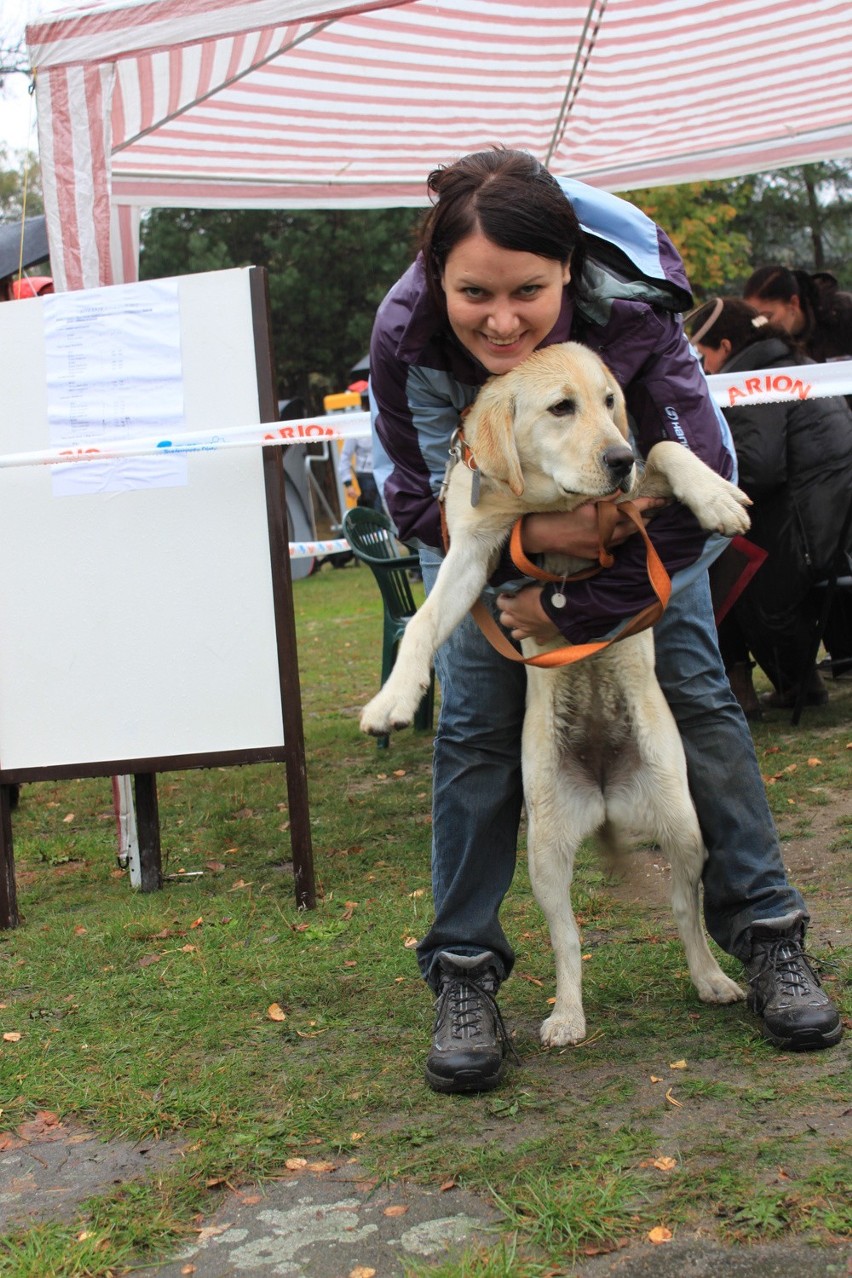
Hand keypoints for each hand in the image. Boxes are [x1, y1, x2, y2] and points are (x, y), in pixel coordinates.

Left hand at [496, 586, 560, 643]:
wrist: (558, 609)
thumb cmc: (543, 595)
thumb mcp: (529, 586)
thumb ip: (522, 588)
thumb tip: (519, 586)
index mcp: (512, 607)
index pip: (500, 603)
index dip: (502, 598)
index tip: (508, 594)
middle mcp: (517, 621)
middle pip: (504, 620)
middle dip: (507, 614)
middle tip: (514, 609)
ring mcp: (528, 631)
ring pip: (515, 634)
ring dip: (517, 629)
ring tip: (522, 623)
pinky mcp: (541, 636)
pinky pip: (537, 641)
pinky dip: (538, 637)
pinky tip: (540, 633)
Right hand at [522, 496, 666, 558]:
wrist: (542, 535)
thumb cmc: (559, 514)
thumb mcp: (581, 500)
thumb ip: (604, 496)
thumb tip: (621, 488)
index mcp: (603, 517)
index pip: (633, 509)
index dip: (649, 504)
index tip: (663, 501)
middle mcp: (605, 533)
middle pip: (634, 526)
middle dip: (646, 518)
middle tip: (656, 511)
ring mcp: (600, 546)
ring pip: (626, 538)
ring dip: (635, 529)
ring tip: (643, 521)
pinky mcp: (595, 555)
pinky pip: (614, 547)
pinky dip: (620, 539)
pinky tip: (621, 534)